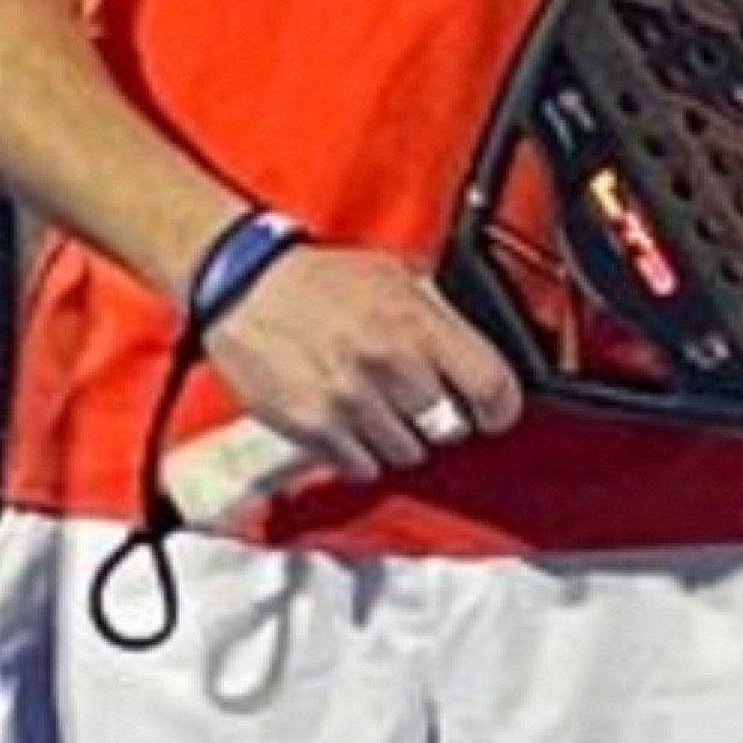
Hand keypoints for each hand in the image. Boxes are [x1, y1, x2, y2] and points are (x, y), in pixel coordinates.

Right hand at [203, 245, 520, 486]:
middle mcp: (388, 364)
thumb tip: (481, 348)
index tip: (492, 411)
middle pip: (450, 429)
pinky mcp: (315, 429)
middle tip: (419, 401)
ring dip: (400, 438)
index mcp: (416, 322)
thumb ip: (439, 315)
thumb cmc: (316, 280)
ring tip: (377, 407)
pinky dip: (362, 453)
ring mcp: (350, 401)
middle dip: (441, 419)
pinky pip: (364, 467)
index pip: (491, 386)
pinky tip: (350, 422)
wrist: (242, 287)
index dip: (500, 407)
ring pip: (408, 454)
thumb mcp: (393, 275)